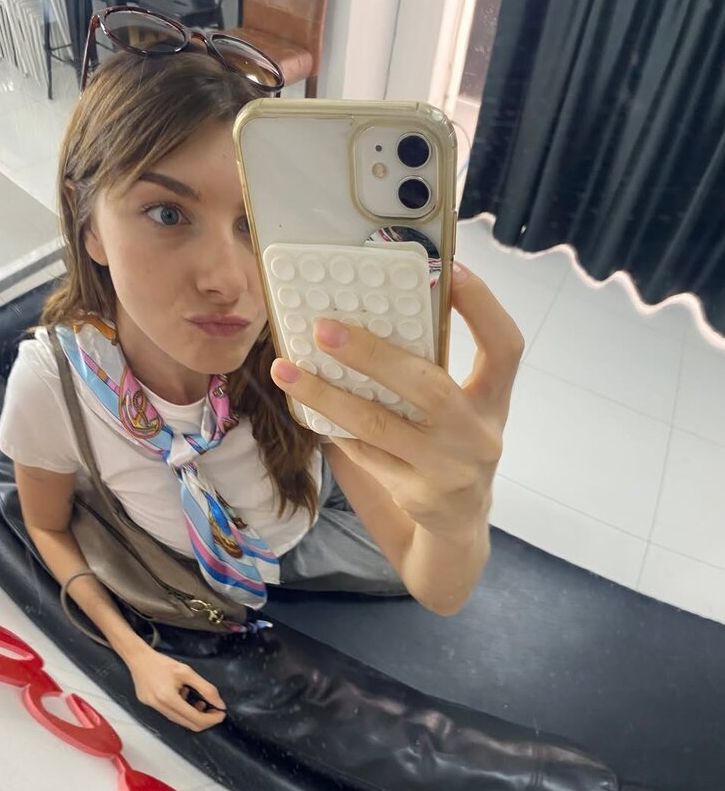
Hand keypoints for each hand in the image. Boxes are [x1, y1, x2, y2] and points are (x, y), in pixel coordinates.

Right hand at [127, 645, 226, 731]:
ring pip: (180, 721)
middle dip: (205, 719)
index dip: (212, 719)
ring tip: (199, 701)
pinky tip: (183, 696)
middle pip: (189, 725)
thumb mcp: (187, 672)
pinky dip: (182, 710)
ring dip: (193, 715)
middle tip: (214, 710)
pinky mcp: (150, 706)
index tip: (221, 713)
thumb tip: (220, 704)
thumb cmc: (163, 663)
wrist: (139, 658)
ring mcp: (153, 708)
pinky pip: (170, 714)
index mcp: (169, 699)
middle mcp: (160, 707)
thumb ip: (206, 688)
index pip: (196, 719)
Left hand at [269, 261, 523, 539]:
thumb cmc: (452, 442)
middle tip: (323, 327)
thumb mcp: (463, 406)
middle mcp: (478, 434)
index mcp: (495, 399)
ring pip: (379, 425)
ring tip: (285, 368)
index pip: (504, 346)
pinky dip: (332, 425)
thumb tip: (372, 308)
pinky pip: (363, 454)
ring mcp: (448, 469)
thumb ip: (433, 366)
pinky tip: (304, 403)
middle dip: (373, 354)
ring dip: (328, 395)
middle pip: (429, 387)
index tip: (450, 269)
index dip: (483, 306)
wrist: (460, 521)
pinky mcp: (416, 494)